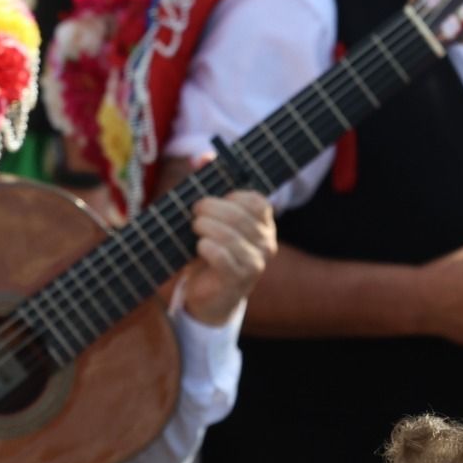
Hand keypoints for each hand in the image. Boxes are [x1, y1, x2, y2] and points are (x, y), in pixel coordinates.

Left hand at [178, 190, 276, 325]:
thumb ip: (217, 202)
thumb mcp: (219, 226)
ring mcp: (255, 263)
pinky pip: (222, 257)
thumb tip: (202, 165)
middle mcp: (266, 244)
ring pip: (230, 235)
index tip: (213, 203)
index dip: (232, 197)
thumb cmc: (213, 255)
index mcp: (265, 227)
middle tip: (195, 212)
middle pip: (239, 216)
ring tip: (195, 227)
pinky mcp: (238, 280)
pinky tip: (200, 247)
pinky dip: (207, 247)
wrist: (212, 297)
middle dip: (211, 208)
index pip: (257, 202)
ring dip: (206, 226)